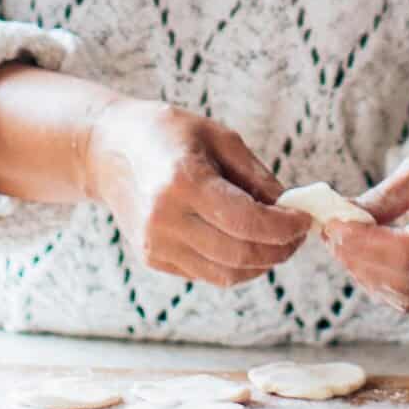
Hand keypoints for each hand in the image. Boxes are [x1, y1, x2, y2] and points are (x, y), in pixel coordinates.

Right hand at [85, 98, 310, 287]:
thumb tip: (291, 208)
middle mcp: (165, 219)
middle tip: (297, 234)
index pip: (248, 221)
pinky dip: (235, 265)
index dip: (285, 227)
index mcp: (184, 181)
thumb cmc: (166, 134)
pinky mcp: (152, 258)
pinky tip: (245, 242)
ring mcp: (155, 243)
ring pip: (227, 273)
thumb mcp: (218, 137)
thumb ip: (257, 175)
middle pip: (241, 254)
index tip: (304, 219)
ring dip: (262, 263)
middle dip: (280, 249)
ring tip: (276, 240)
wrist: (105, 150)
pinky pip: (207, 274)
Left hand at [324, 134, 408, 313]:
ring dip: (365, 275)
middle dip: (359, 260)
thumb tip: (340, 218)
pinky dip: (380, 283)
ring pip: (404, 297)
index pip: (408, 251)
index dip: (364, 243)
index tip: (333, 225)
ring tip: (341, 243)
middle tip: (330, 233)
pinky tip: (361, 258)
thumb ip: (383, 197)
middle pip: (404, 280)